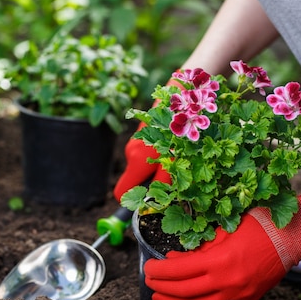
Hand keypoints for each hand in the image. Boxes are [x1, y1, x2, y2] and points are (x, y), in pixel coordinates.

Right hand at [113, 72, 186, 201]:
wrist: (179, 94)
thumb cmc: (178, 128)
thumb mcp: (175, 161)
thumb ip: (163, 184)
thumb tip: (155, 205)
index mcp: (135, 162)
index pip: (121, 193)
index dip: (131, 203)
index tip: (147, 204)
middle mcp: (131, 153)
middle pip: (135, 180)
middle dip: (151, 184)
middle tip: (174, 180)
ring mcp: (135, 142)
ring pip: (143, 167)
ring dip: (159, 168)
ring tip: (179, 159)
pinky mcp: (143, 134)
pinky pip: (147, 154)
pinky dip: (159, 155)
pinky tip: (175, 146)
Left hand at [144, 190, 300, 299]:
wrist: (292, 239)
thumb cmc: (259, 227)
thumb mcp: (225, 230)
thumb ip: (198, 247)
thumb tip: (172, 260)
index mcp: (220, 260)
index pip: (180, 271)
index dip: (160, 272)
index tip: (148, 269)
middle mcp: (227, 281)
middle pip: (184, 291)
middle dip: (162, 288)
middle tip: (148, 284)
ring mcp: (236, 295)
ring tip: (158, 299)